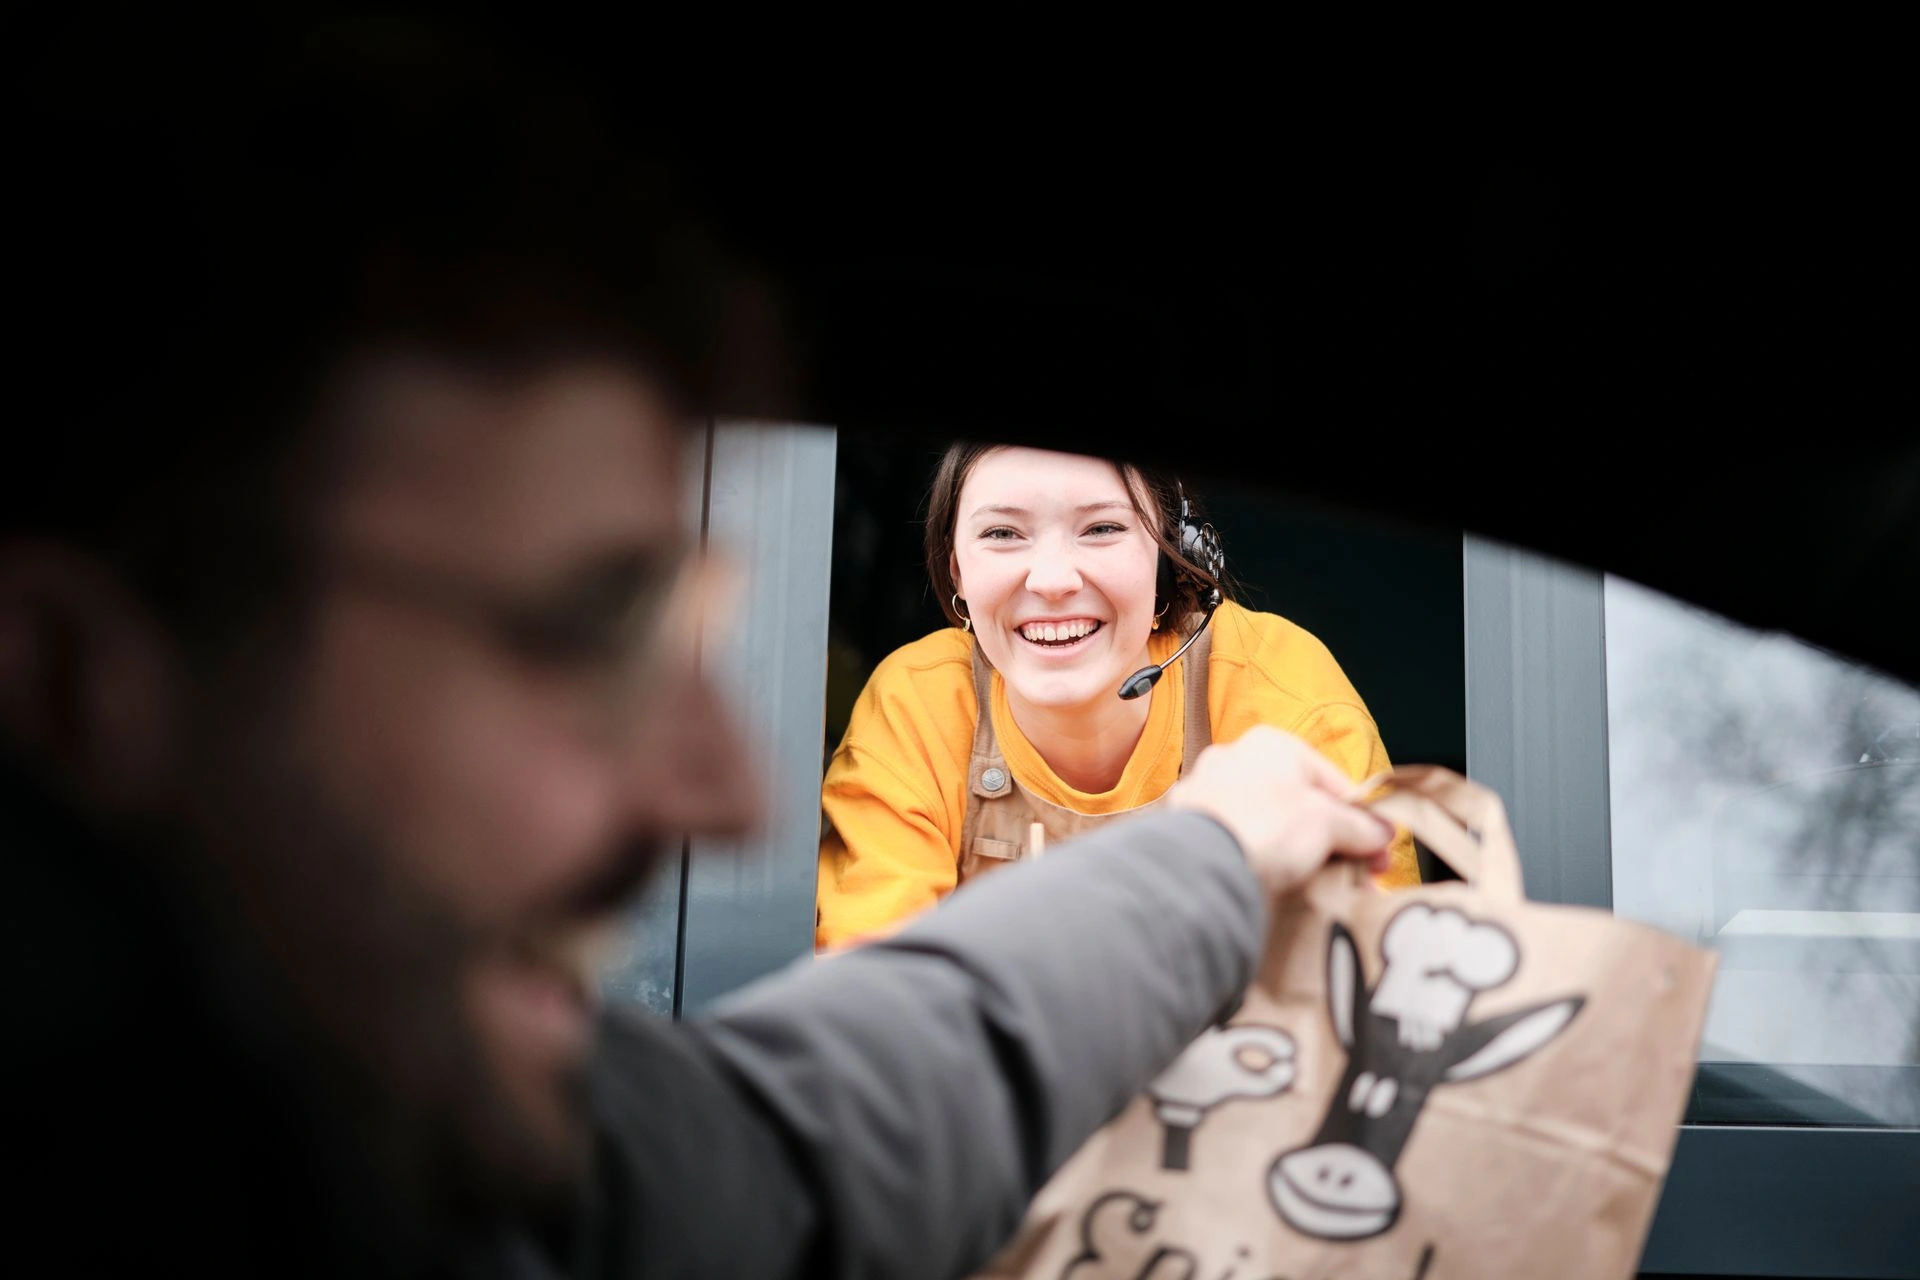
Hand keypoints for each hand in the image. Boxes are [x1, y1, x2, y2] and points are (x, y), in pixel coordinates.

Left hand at [1166, 725, 1396, 896]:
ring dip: (1297, 851)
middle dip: (1331, 839)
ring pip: (1267, 823)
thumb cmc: (1265, 827)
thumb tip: (1381, 832)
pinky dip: (1260, 860)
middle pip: (1299, 802)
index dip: (1360, 817)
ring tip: (1318, 883)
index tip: (1377, 848)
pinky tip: (1276, 883)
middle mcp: (1234, 759)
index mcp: (1271, 744)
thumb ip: (1359, 826)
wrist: (1198, 865)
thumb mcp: (1328, 824)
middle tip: (1356, 873)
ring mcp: (1207, 793)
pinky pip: (1239, 842)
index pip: (1332, 779)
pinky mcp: (1189, 829)